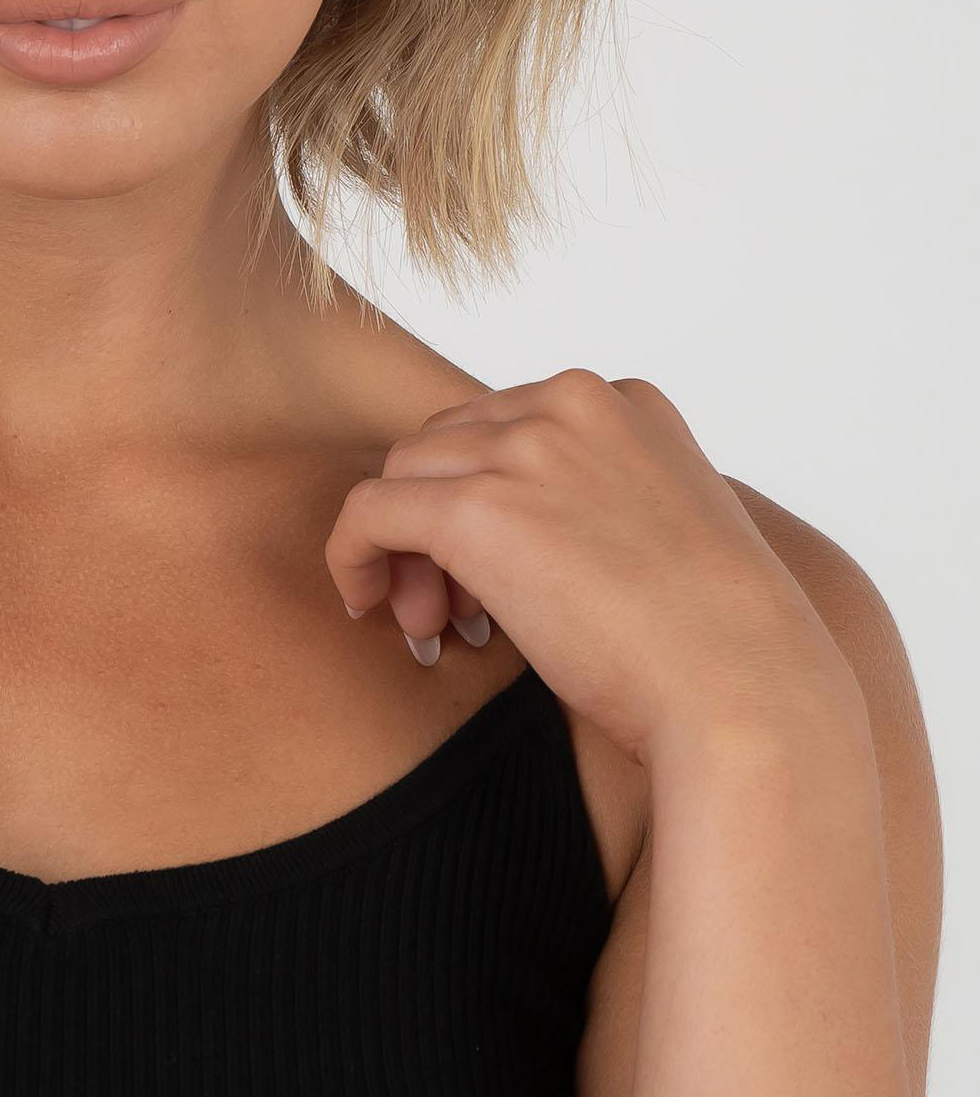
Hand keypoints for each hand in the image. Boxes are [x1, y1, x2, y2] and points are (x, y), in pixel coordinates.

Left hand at [323, 368, 861, 768]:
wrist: (745, 694)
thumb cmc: (718, 644)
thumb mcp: (664, 532)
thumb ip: (593, 497)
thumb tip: (511, 525)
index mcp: (624, 401)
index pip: (508, 422)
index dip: (487, 493)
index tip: (501, 570)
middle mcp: (570, 403)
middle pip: (450, 439)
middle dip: (439, 517)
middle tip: (453, 610)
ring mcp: (524, 449)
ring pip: (405, 470)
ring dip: (404, 546)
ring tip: (434, 624)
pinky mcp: (478, 507)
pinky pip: (368, 510)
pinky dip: (352, 554)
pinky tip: (367, 605)